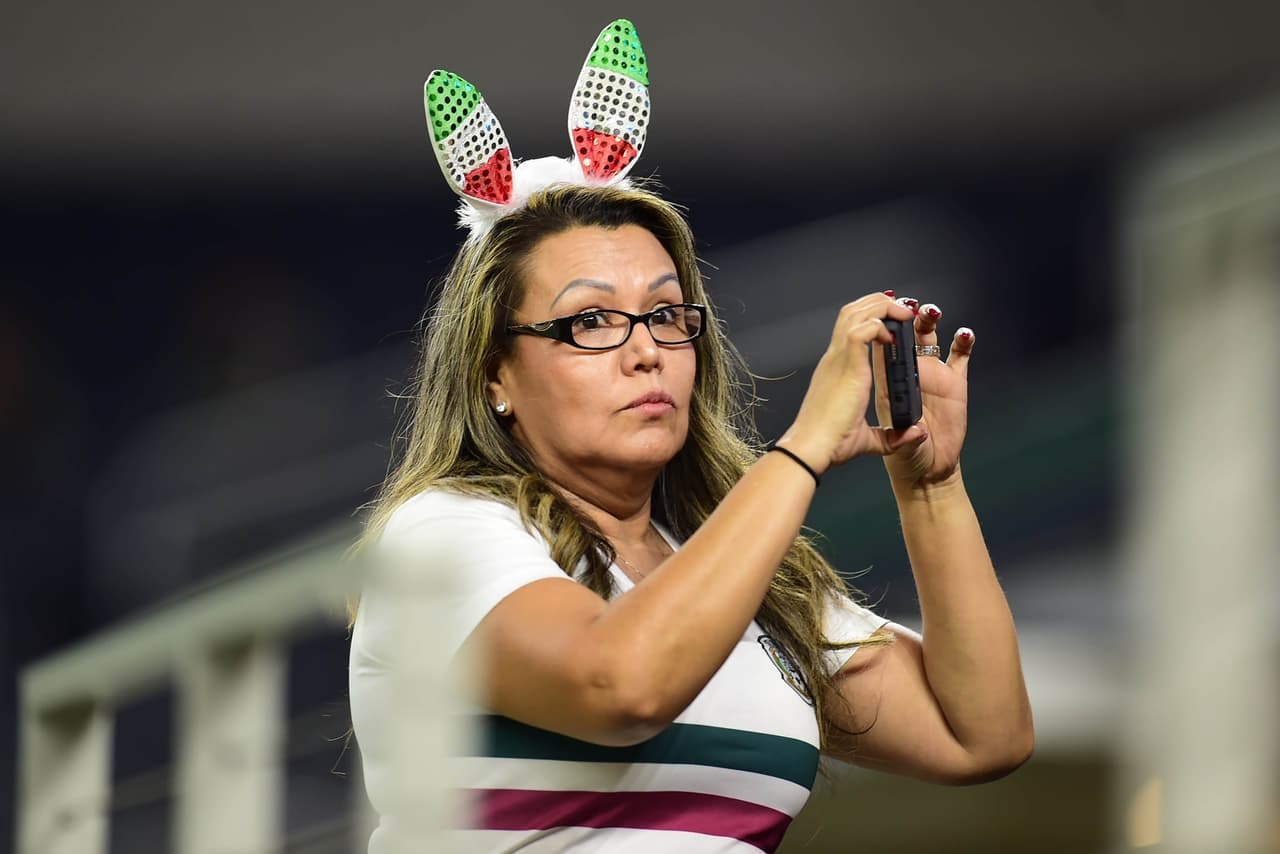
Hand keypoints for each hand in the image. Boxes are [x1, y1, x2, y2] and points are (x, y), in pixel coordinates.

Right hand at [777, 293, 928, 474]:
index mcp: (837, 370)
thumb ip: (892, 436)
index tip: (892, 317)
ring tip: (903, 312)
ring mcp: (838, 359)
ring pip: (856, 313)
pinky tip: (893, 336)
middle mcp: (835, 359)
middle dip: (879, 302)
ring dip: (882, 306)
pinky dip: (879, 325)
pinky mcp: (845, 366)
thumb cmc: (830, 445)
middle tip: (902, 306)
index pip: (850, 328)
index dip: (871, 316)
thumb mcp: (868, 439)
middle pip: (852, 311)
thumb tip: (916, 433)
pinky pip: (861, 331)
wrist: (811, 449)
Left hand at [873, 299, 972, 486]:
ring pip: (928, 337)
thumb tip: (918, 431)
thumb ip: (904, 438)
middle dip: (904, 316)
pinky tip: (965, 334)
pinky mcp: (954, 383)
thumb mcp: (895, 448)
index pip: (880, 348)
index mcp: (887, 384)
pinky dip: (964, 341)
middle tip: (908, 306)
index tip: (886, 320)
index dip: (881, 328)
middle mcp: (909, 375)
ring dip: (929, 320)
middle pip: (903, 334)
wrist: (927, 472)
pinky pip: (960, 354)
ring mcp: (931, 375)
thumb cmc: (904, 459)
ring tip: (931, 312)